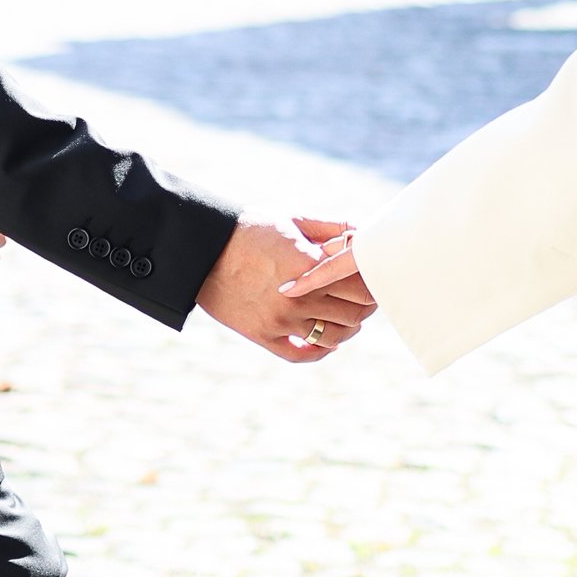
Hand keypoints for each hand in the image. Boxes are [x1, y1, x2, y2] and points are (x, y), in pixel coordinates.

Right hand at [198, 216, 371, 361]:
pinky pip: (300, 355)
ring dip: (348, 328)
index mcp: (309, 267)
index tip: (373, 278)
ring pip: (334, 337)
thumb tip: (363, 236)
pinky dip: (319, 351)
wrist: (202, 248)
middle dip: (365, 305)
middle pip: (354, 314)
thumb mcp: (293, 221)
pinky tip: (326, 341)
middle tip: (365, 298)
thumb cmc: (250, 228)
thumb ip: (332, 229)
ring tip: (348, 318)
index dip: (373, 284)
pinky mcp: (263, 335)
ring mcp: (280, 321)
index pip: (362, 286)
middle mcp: (298, 298)